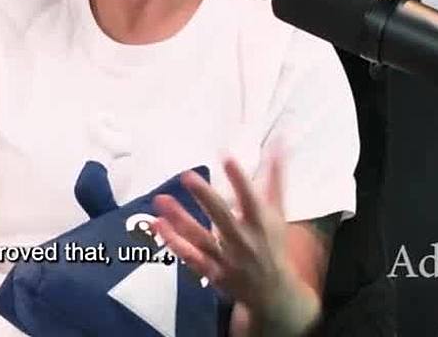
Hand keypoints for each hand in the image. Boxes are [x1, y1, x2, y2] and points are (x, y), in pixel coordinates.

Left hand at [152, 154, 319, 334]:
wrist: (273, 293)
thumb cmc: (272, 244)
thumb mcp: (278, 212)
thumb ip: (275, 178)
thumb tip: (279, 144)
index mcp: (260, 223)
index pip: (251, 199)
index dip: (240, 179)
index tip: (227, 158)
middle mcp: (242, 241)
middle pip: (222, 217)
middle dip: (205, 197)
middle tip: (187, 175)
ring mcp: (226, 258)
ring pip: (200, 238)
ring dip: (180, 220)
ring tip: (161, 199)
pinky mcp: (212, 271)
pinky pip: (190, 257)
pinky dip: (174, 242)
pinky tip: (158, 224)